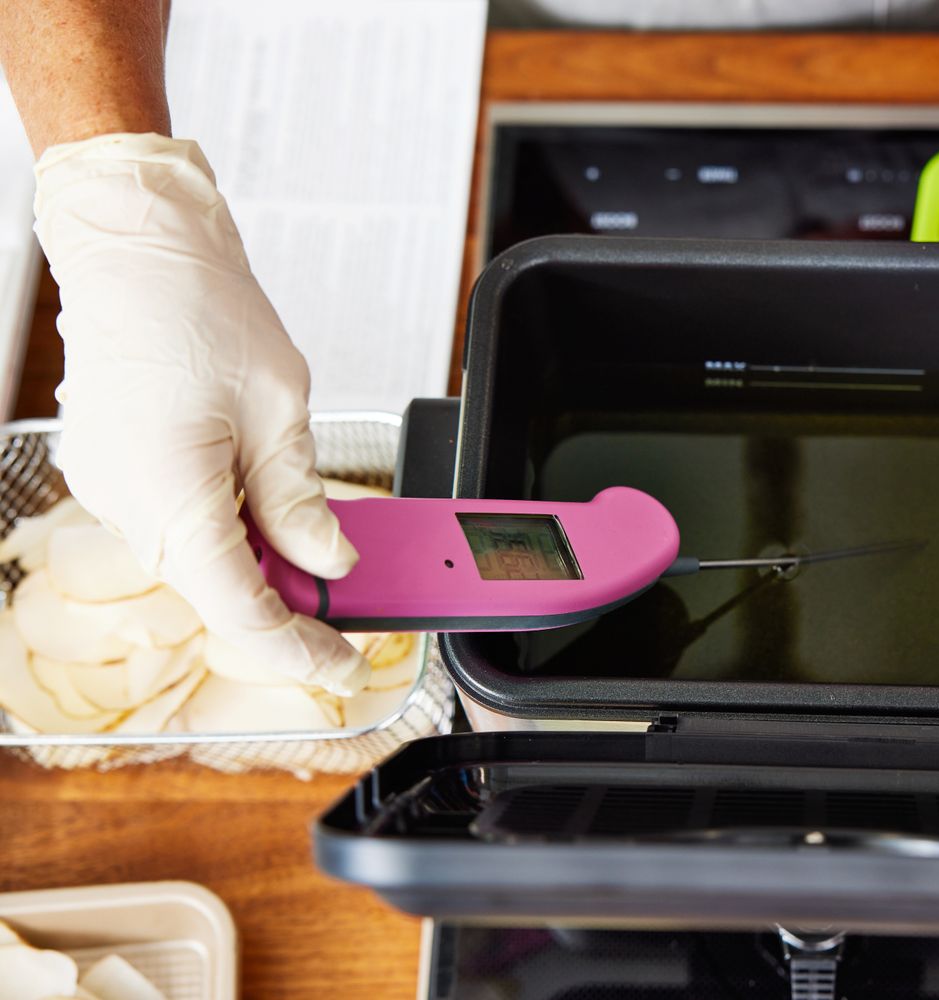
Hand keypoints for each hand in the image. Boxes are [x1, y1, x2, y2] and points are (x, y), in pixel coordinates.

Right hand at [33, 133, 370, 695]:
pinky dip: (226, 534)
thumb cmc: (199, 307)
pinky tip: (265, 516)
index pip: (242, 609)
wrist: (135, 249)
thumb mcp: (279, 406)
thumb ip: (301, 497)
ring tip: (317, 559)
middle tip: (349, 619)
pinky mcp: (113, 475)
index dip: (298, 651)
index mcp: (173, 496)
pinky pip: (178, 528)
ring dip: (257, 570)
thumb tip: (329, 564)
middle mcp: (128, 507)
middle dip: (285, 612)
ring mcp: (111, 493)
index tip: (345, 668)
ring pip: (198, 564)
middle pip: (218, 593)